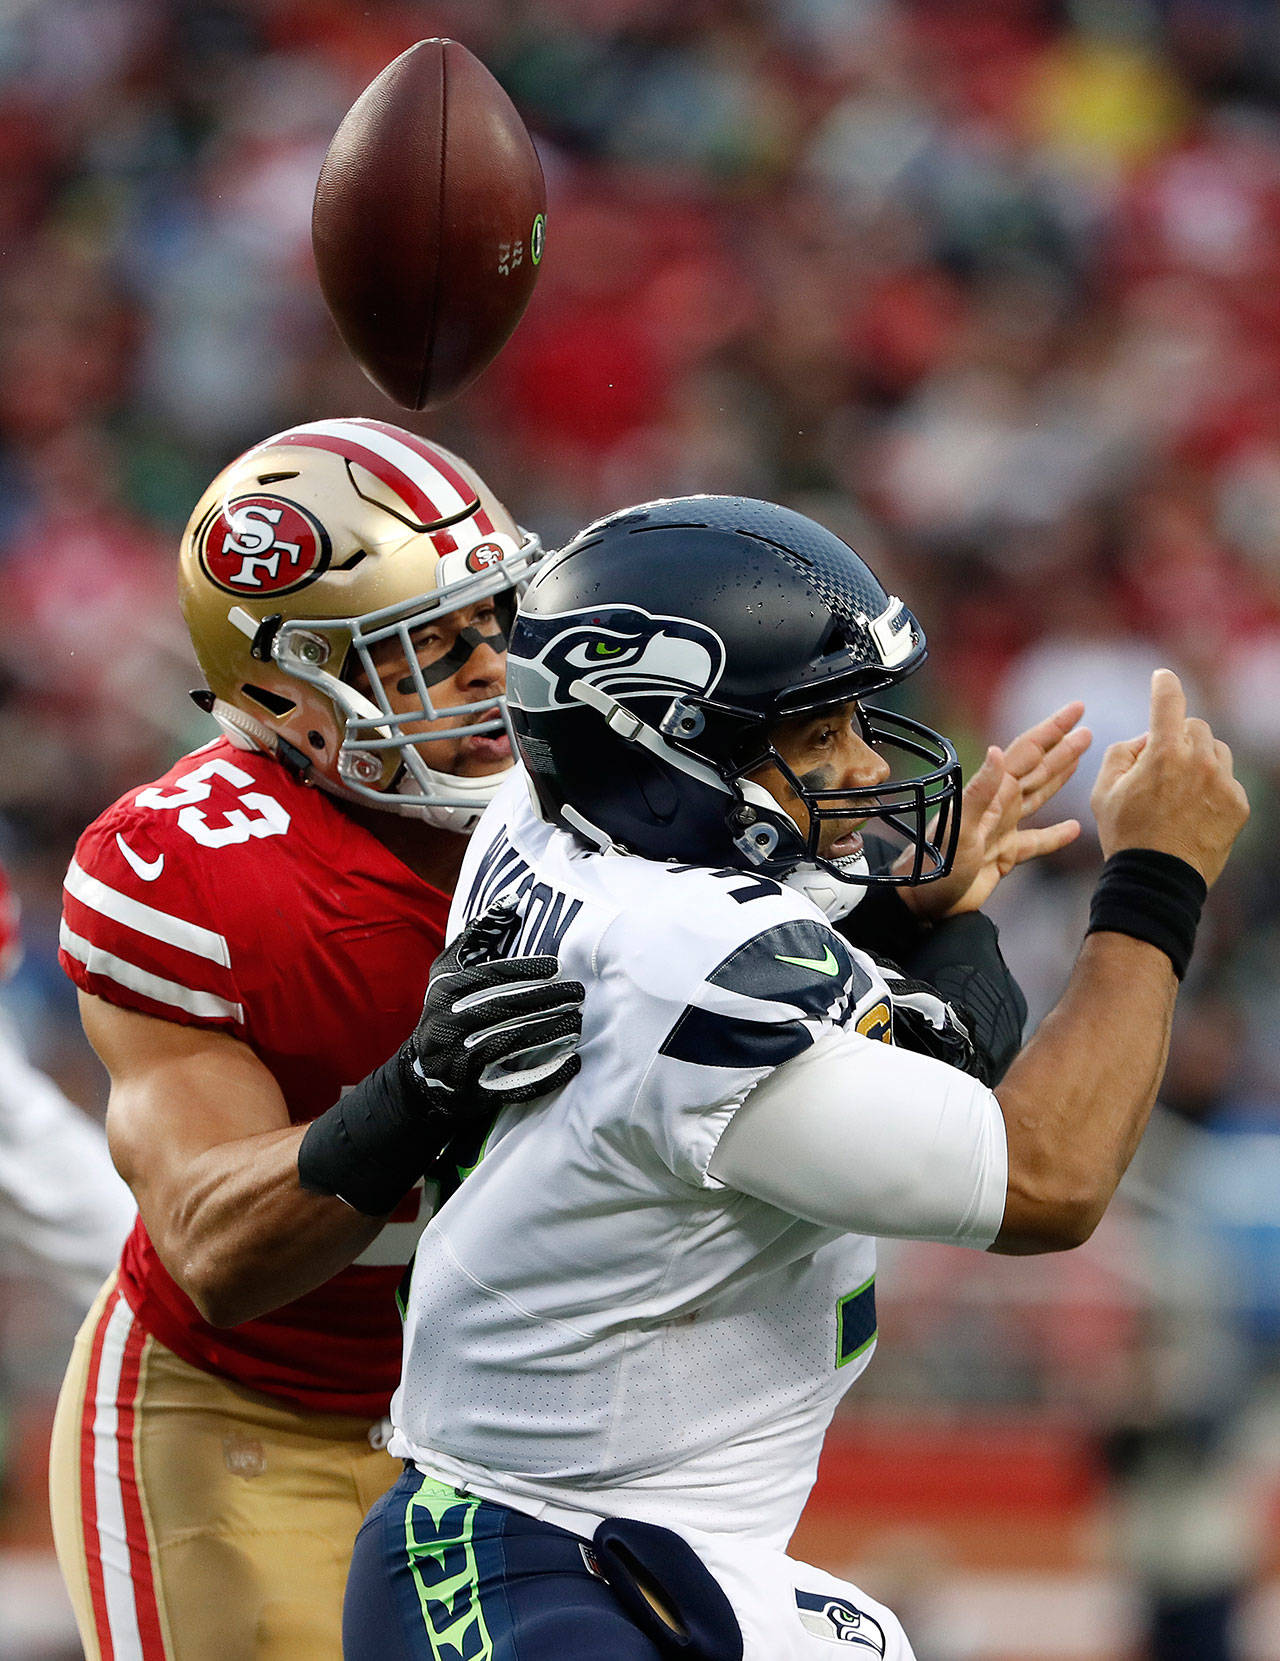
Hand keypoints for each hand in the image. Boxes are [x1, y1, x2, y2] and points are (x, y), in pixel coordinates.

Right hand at [403, 903, 585, 1112]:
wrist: (422, 1072)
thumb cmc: (446, 1009)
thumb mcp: (449, 969)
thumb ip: (478, 934)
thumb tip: (513, 899)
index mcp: (445, 993)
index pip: (489, 978)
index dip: (524, 970)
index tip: (557, 967)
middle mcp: (447, 1025)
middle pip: (503, 1009)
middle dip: (545, 1000)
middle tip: (578, 993)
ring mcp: (458, 1061)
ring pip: (510, 1043)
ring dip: (549, 1033)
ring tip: (577, 1022)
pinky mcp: (472, 1092)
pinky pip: (513, 1083)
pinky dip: (545, 1075)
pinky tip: (572, 1063)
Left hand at [900, 701, 1091, 918]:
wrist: (921, 902)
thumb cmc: (935, 865)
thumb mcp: (960, 827)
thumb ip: (980, 791)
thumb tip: (998, 750)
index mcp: (991, 794)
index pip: (1027, 753)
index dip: (1052, 730)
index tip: (1076, 709)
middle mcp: (997, 807)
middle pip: (1036, 770)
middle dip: (1061, 749)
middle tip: (1086, 729)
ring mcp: (1001, 830)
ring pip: (1037, 797)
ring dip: (1059, 778)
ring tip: (1079, 759)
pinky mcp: (1003, 856)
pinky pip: (1036, 842)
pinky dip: (1055, 835)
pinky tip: (1074, 829)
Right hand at [1091, 670, 1248, 887]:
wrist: (1157, 879)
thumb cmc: (1125, 835)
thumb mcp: (1103, 791)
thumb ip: (1121, 752)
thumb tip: (1145, 738)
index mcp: (1163, 753)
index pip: (1168, 701)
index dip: (1164, 684)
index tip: (1163, 677)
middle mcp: (1199, 762)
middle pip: (1195, 726)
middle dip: (1178, 737)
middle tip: (1161, 763)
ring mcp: (1223, 783)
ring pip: (1216, 750)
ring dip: (1199, 759)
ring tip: (1180, 788)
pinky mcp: (1238, 804)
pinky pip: (1227, 780)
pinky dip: (1212, 787)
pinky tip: (1194, 810)